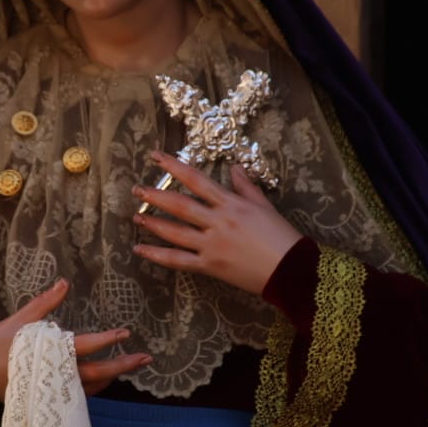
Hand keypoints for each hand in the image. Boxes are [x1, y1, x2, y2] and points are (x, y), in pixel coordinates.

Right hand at [0, 278, 152, 401]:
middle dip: (123, 365)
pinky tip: (101, 378)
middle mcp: (56, 374)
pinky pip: (78, 394)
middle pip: (98, 373)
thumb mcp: (18, 320)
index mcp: (50, 354)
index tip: (125, 333)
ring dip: (111, 377)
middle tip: (145, 358)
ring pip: (91, 387)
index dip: (108, 339)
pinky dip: (93, 386)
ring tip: (127, 366)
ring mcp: (52, 388)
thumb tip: (64, 282)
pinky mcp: (47, 396)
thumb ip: (44, 303)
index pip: (86, 346)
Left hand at [131, 151, 301, 295]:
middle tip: (137, 190)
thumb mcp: (264, 205)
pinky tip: (140, 249)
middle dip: (156, 196)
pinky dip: (158, 255)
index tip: (156, 157)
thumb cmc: (281, 235)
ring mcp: (212, 245)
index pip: (196, 179)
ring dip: (154, 223)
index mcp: (230, 203)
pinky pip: (179, 260)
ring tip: (136, 216)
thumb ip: (245, 186)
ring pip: (176, 232)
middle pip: (180, 206)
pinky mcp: (210, 266)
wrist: (291, 269)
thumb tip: (234, 167)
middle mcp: (217, 222)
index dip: (173, 167)